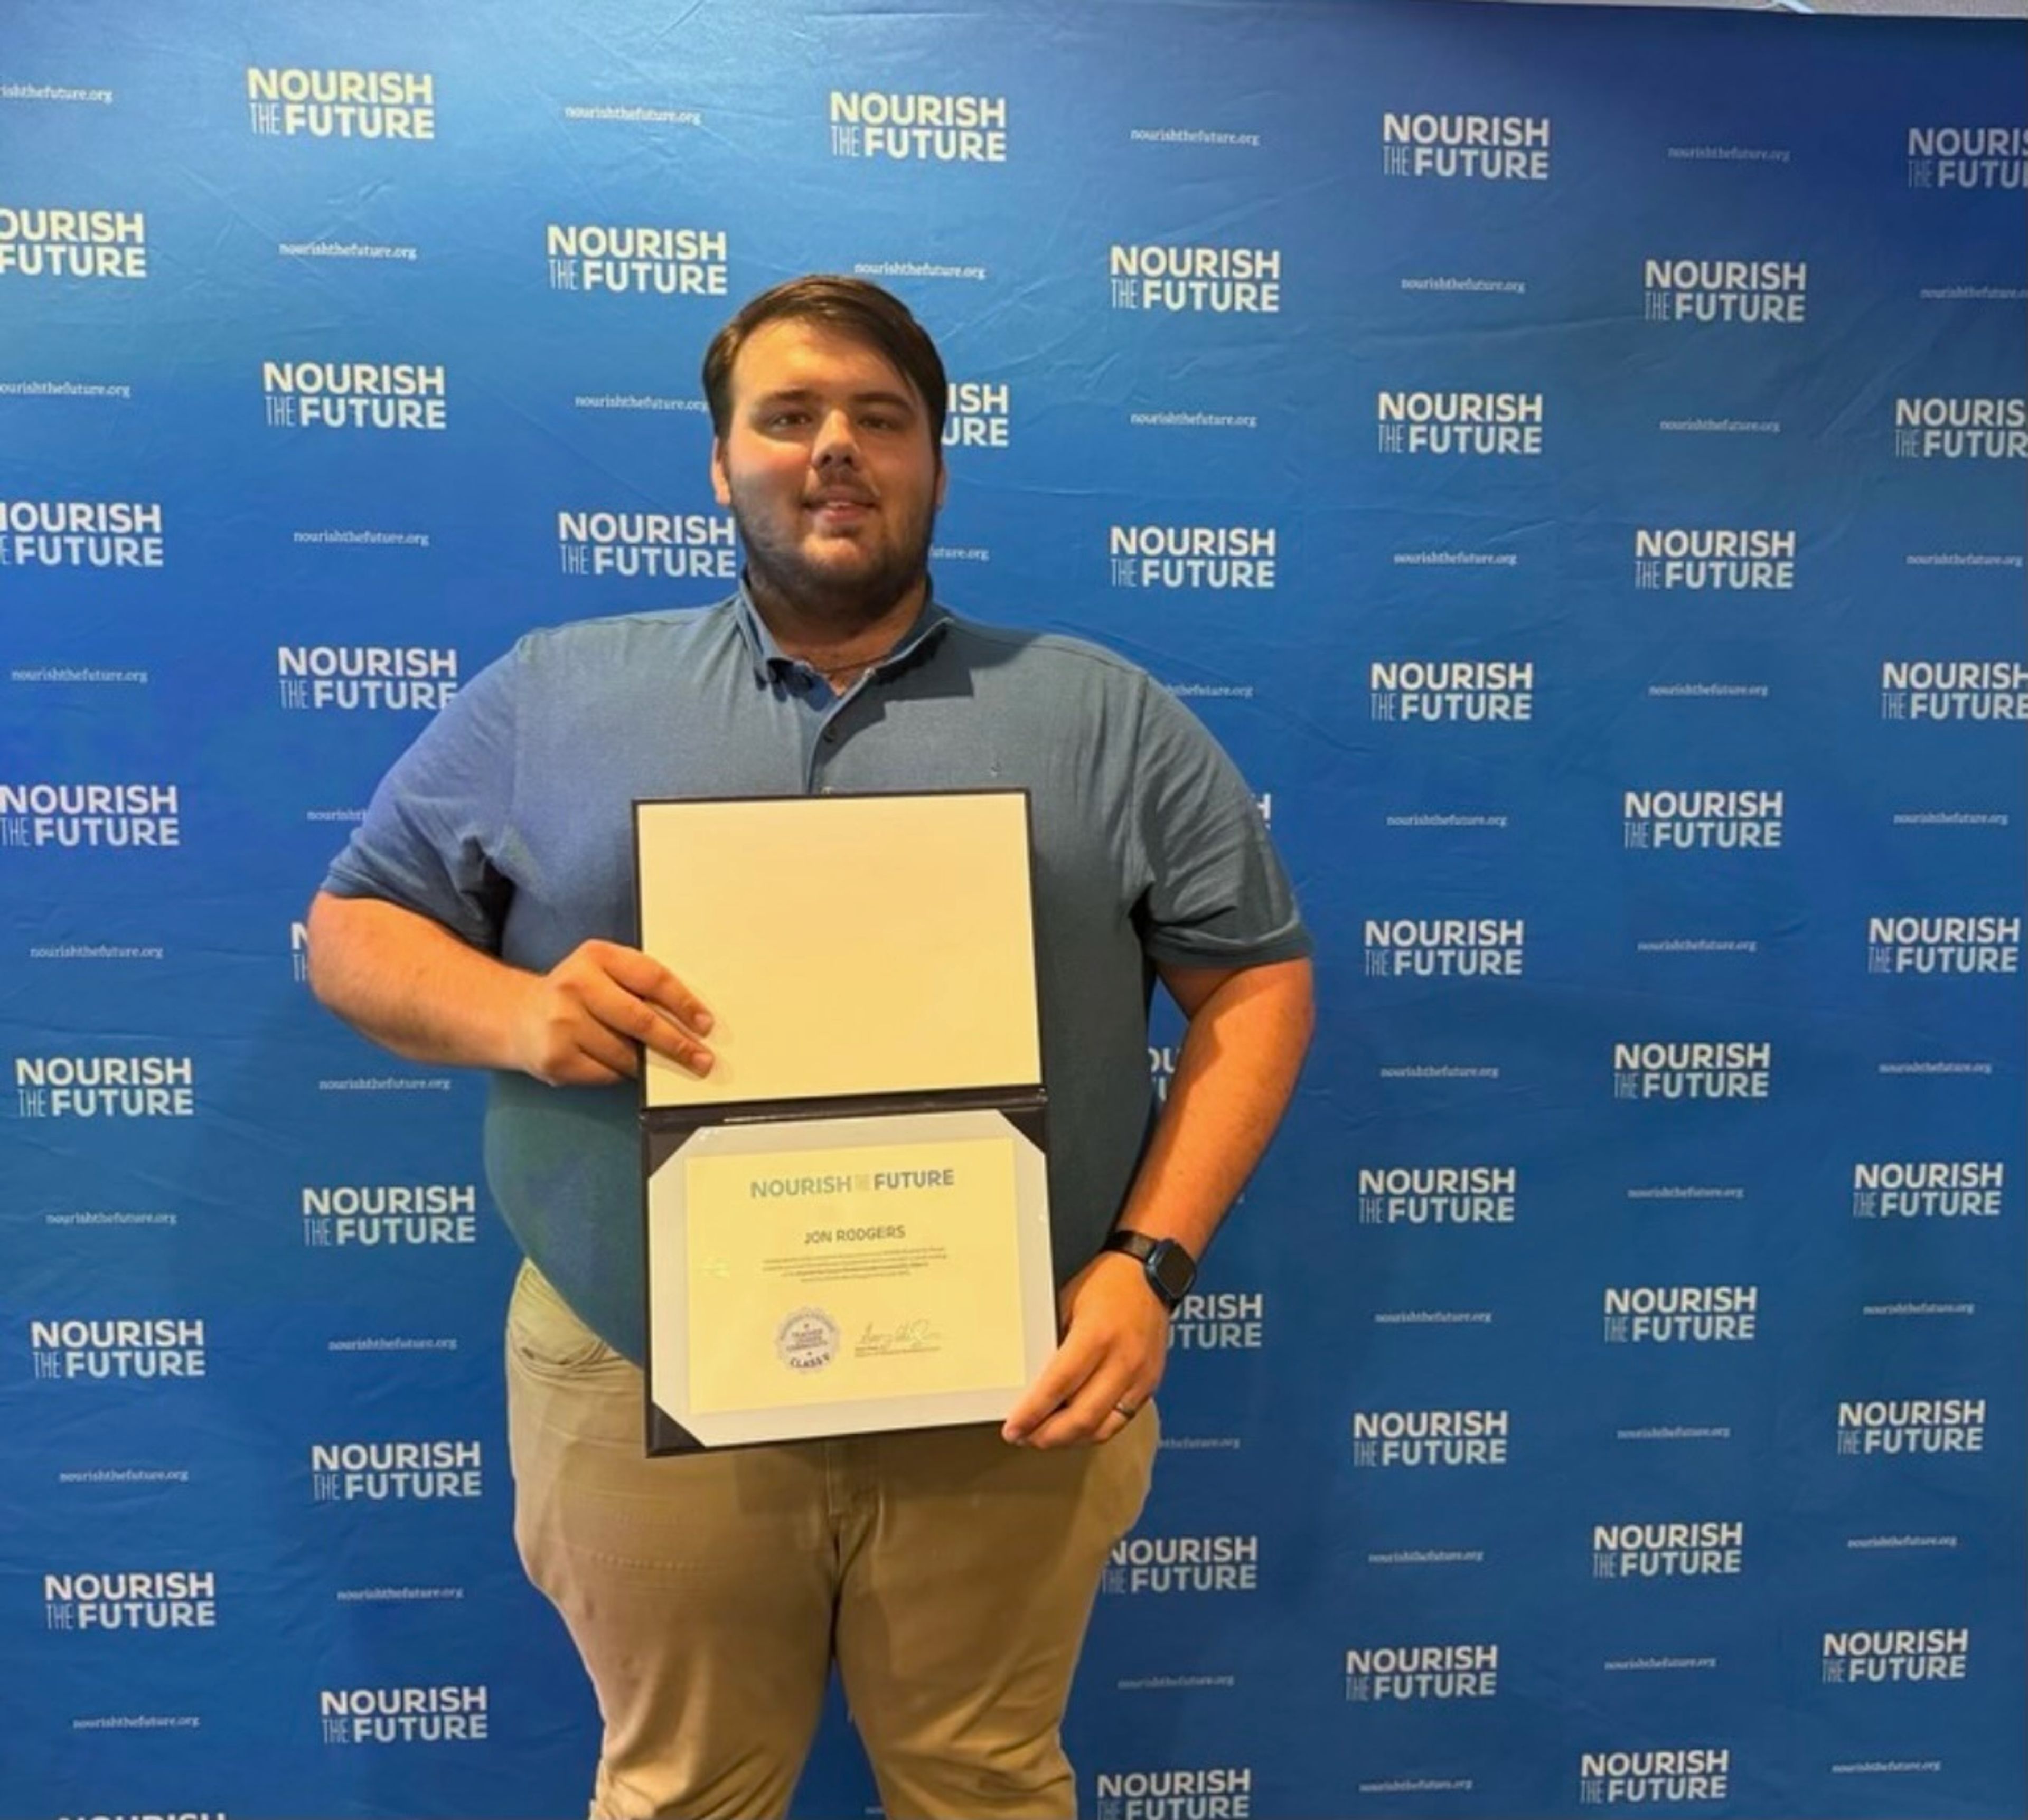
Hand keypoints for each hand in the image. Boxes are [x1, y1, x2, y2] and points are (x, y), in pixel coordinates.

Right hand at [507, 940, 713, 1085]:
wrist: (519, 1016)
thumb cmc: (576, 994)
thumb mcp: (604, 972)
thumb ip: (639, 985)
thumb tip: (689, 1021)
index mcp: (597, 956)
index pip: (652, 978)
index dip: (684, 1003)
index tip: (705, 1023)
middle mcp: (577, 985)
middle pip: (641, 1019)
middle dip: (677, 1043)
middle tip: (701, 1059)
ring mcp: (563, 1022)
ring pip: (626, 1052)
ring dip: (651, 1063)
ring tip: (663, 1065)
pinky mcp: (557, 1057)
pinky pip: (608, 1073)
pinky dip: (624, 1074)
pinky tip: (628, 1069)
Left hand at [1001, 1251, 1167, 1448]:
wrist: (1149, 1274)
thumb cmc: (1105, 1284)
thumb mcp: (1067, 1305)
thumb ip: (1053, 1345)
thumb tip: (1029, 1382)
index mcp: (1096, 1337)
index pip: (1058, 1387)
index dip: (1032, 1413)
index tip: (1012, 1428)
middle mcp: (1122, 1361)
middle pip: (1082, 1418)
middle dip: (1048, 1436)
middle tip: (1024, 1437)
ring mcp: (1140, 1377)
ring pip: (1102, 1428)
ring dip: (1070, 1439)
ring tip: (1045, 1437)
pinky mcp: (1150, 1385)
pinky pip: (1120, 1421)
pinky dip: (1094, 1430)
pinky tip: (1074, 1427)